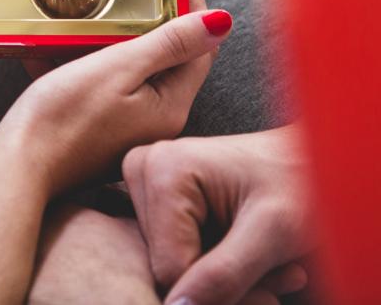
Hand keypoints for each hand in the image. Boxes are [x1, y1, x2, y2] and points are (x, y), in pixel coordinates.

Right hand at [0, 0, 231, 304]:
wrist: (18, 167)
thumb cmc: (62, 118)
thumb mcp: (117, 69)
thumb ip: (168, 43)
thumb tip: (221, 20)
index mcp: (171, 105)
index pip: (200, 46)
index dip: (189, 7)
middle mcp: (158, 120)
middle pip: (166, 57)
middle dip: (146, 21)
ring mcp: (129, 127)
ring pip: (132, 70)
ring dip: (112, 40)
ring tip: (86, 17)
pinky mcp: (102, 131)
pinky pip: (106, 87)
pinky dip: (88, 64)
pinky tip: (59, 50)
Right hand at [123, 126, 312, 304]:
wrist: (309, 160)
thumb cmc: (301, 181)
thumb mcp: (273, 233)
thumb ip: (225, 274)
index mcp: (160, 169)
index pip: (169, 268)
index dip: (220, 292)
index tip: (269, 291)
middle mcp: (141, 170)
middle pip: (168, 266)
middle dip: (225, 285)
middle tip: (278, 277)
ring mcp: (146, 182)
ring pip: (174, 264)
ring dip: (226, 279)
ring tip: (273, 266)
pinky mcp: (156, 196)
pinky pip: (176, 252)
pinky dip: (217, 267)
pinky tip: (253, 257)